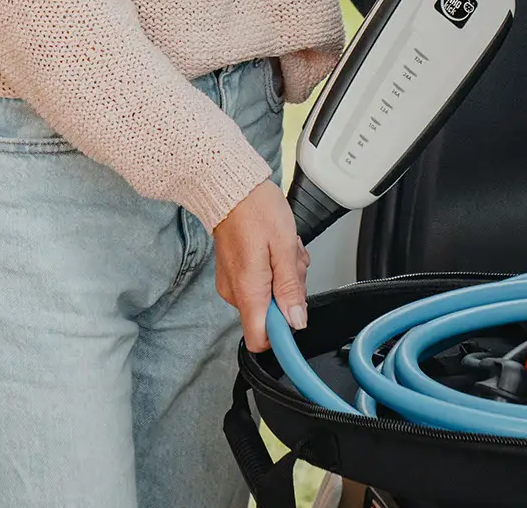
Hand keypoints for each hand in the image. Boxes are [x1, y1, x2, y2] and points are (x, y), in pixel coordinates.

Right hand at [212, 180, 310, 351]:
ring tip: (284, 247)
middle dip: (290, 291)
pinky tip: (275, 247)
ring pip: (268, 296)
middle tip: (292, 261)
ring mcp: (233, 282)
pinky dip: (272, 268)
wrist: (230, 185)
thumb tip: (296, 321)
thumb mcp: (284, 246)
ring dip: (283, 275)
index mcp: (248, 290)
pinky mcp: (234, 272)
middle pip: (270, 315)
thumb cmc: (256, 209)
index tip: (297, 316)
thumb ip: (290, 287)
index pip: (260, 340)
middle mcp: (236, 292)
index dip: (283, 334)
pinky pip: (259, 282)